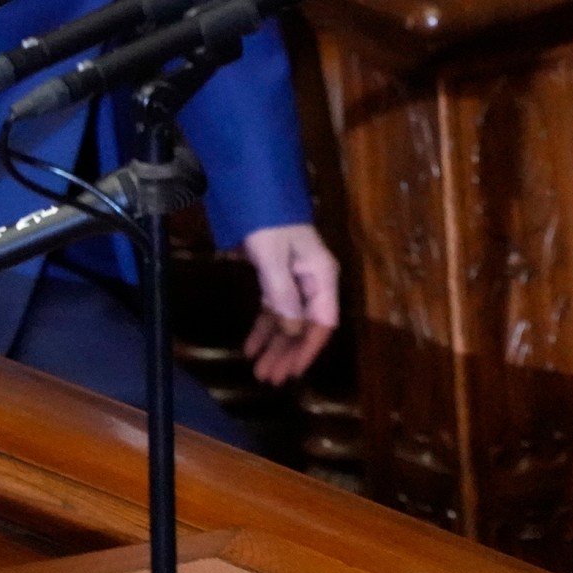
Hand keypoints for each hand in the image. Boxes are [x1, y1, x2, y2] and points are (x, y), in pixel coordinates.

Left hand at [239, 223, 338, 385]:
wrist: (257, 194)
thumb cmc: (269, 223)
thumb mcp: (273, 258)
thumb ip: (283, 294)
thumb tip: (293, 331)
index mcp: (322, 276)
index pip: (323, 322)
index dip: (309, 349)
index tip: (293, 371)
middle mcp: (314, 282)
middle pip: (305, 327)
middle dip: (288, 353)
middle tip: (268, 378)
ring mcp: (297, 281)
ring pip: (289, 321)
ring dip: (275, 346)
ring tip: (259, 370)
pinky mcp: (279, 279)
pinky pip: (274, 309)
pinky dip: (263, 328)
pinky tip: (250, 347)